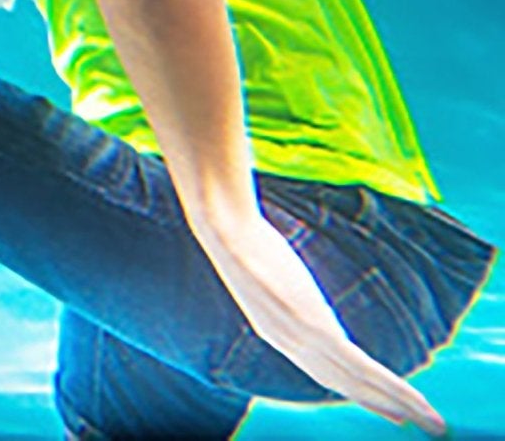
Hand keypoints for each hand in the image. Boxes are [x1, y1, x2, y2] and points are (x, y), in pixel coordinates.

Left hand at [204, 211, 445, 435]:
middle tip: (416, 422)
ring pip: (358, 384)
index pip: (323, 371)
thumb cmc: (243, 243)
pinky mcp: (314, 329)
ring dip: (397, 404)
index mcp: (279, 332)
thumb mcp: (264, 273)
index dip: (354, 390)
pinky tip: (413, 399)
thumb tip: (294, 288)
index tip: (383, 404)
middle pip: (343, 385)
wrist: (226, 233)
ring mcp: (303, 338)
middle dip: (381, 405)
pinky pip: (361, 368)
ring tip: (429, 420)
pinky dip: (390, 387)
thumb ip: (284, 289)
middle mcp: (290, 343)